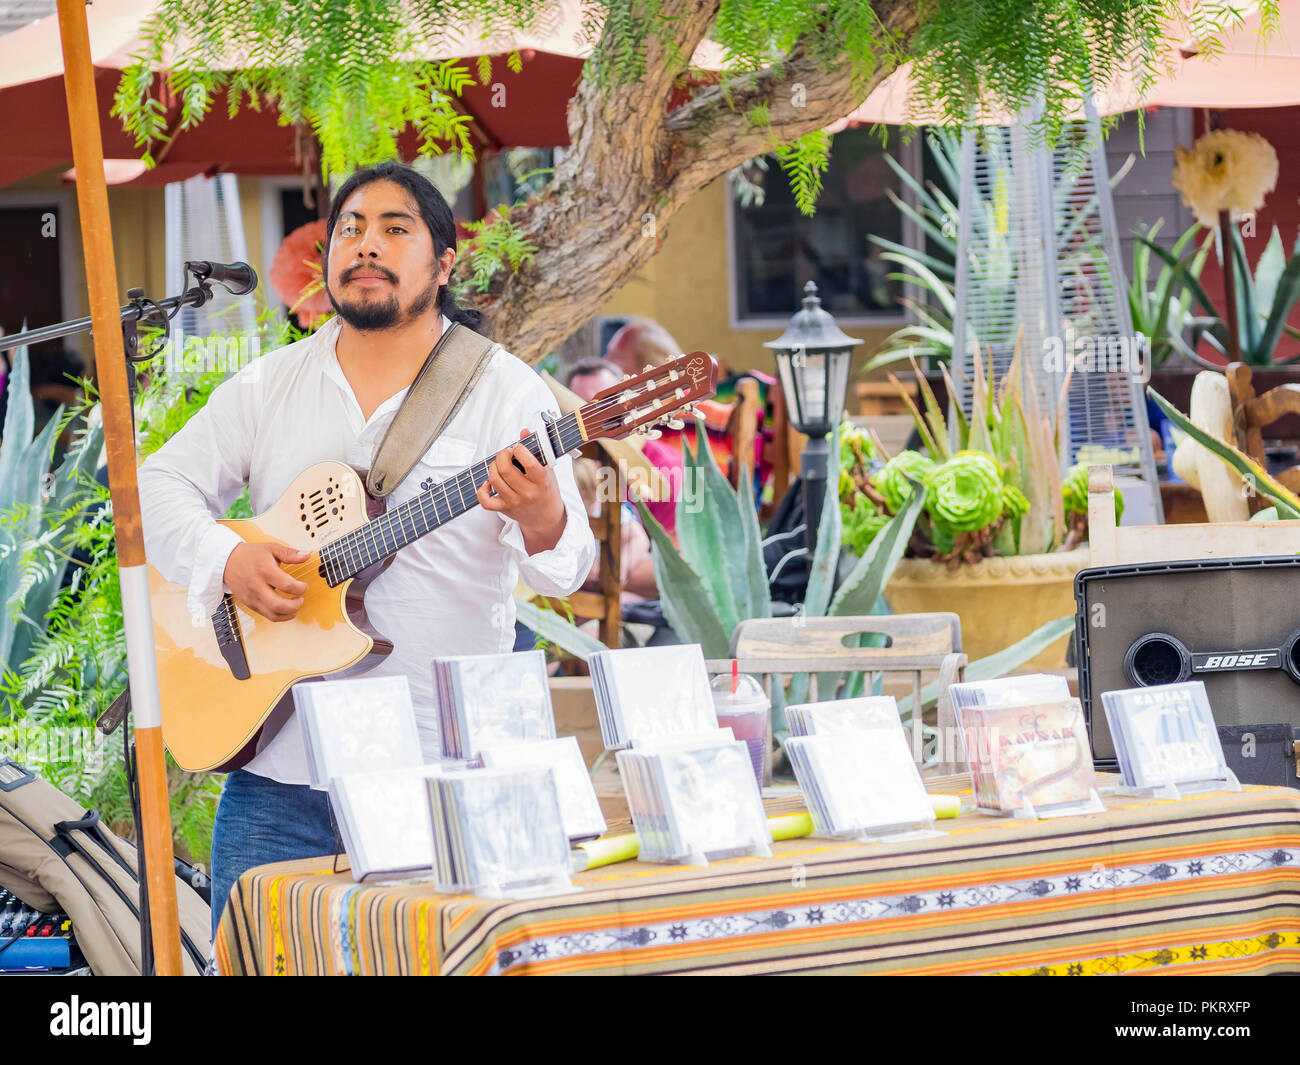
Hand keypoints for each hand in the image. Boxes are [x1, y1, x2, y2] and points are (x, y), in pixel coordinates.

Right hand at [222, 541, 309, 621]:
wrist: (227, 562)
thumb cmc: (250, 555)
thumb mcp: (271, 548)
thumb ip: (290, 553)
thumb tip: (306, 555)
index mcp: (265, 571)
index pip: (286, 585)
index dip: (300, 588)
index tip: (304, 586)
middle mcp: (257, 586)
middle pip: (278, 605)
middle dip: (295, 606)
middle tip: (300, 599)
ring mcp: (252, 598)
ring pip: (273, 615)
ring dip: (289, 614)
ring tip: (294, 605)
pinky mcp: (250, 604)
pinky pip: (266, 616)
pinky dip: (279, 615)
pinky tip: (285, 608)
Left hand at [476, 429, 566, 553]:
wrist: (546, 517)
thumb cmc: (546, 490)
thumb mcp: (547, 470)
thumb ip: (535, 450)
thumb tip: (524, 431)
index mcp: (542, 481)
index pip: (528, 462)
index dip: (519, 450)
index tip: (518, 447)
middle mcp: (528, 492)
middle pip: (505, 469)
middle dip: (502, 455)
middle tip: (506, 453)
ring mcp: (514, 502)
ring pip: (494, 480)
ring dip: (493, 467)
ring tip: (499, 465)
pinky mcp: (504, 509)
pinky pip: (485, 500)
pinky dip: (482, 490)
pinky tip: (489, 483)